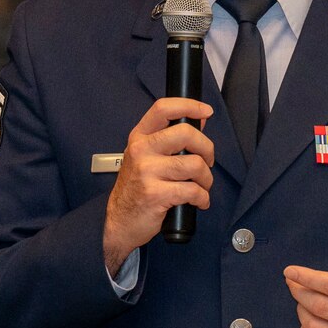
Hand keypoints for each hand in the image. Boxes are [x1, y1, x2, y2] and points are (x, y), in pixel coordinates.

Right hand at [102, 97, 215, 274]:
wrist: (119, 221)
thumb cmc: (136, 188)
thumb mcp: (146, 157)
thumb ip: (170, 139)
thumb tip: (199, 121)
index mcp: (139, 138)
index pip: (163, 108)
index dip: (189, 105)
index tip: (206, 111)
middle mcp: (141, 150)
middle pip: (186, 133)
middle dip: (207, 149)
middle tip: (207, 162)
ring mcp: (146, 172)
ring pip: (195, 164)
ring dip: (206, 179)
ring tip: (201, 187)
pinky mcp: (155, 194)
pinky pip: (193, 191)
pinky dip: (202, 198)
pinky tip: (197, 202)